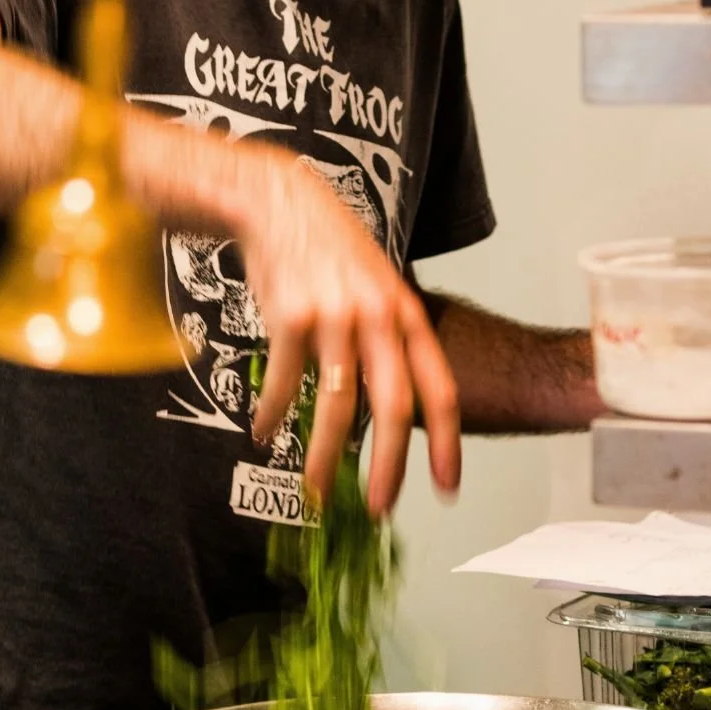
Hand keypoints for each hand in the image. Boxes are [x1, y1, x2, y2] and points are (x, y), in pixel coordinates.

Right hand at [241, 153, 460, 517]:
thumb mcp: (375, 285)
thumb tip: (390, 408)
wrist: (279, 201)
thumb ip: (387, 339)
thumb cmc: (329, 249)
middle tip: (380, 508)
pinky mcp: (291, 317)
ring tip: (316, 489)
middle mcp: (378, 317)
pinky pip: (287, 384)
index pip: (440, 389)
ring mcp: (335, 316)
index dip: (447, 444)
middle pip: (395, 407)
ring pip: (338, 406)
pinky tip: (264, 432)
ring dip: (324, 457)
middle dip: (389, 467)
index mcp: (406, 314)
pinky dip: (275, 416)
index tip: (446, 488)